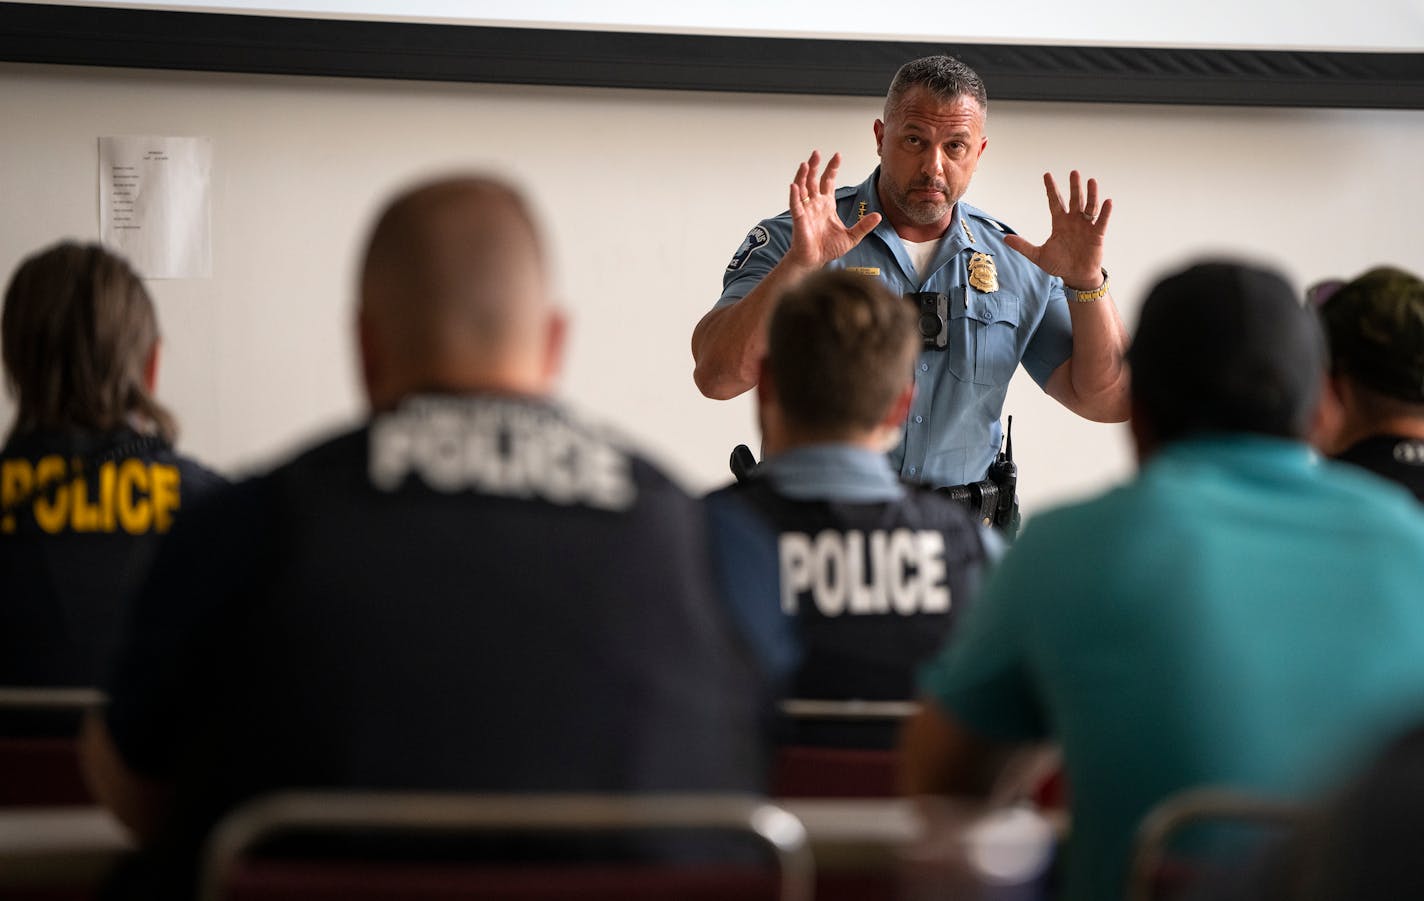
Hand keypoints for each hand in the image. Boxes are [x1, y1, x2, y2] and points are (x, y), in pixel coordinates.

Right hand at [785, 150, 881, 270]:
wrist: (815, 261)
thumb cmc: (828, 249)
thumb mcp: (852, 236)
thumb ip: (864, 226)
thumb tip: (878, 216)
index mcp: (827, 205)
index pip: (828, 181)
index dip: (832, 168)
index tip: (837, 156)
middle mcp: (815, 204)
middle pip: (813, 180)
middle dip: (814, 166)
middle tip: (816, 153)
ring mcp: (806, 210)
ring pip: (802, 188)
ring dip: (803, 176)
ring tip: (805, 164)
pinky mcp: (799, 219)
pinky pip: (796, 205)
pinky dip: (794, 195)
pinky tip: (795, 185)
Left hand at [1004, 171, 1109, 289]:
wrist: (1075, 276)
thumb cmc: (1059, 265)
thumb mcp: (1038, 255)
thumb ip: (1023, 246)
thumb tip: (1005, 238)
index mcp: (1059, 223)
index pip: (1055, 202)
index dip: (1051, 189)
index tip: (1047, 175)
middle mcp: (1073, 221)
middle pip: (1074, 200)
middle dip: (1074, 187)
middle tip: (1073, 172)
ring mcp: (1086, 226)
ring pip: (1089, 206)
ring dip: (1091, 194)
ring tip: (1091, 181)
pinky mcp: (1097, 234)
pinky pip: (1101, 221)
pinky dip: (1105, 212)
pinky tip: (1107, 201)